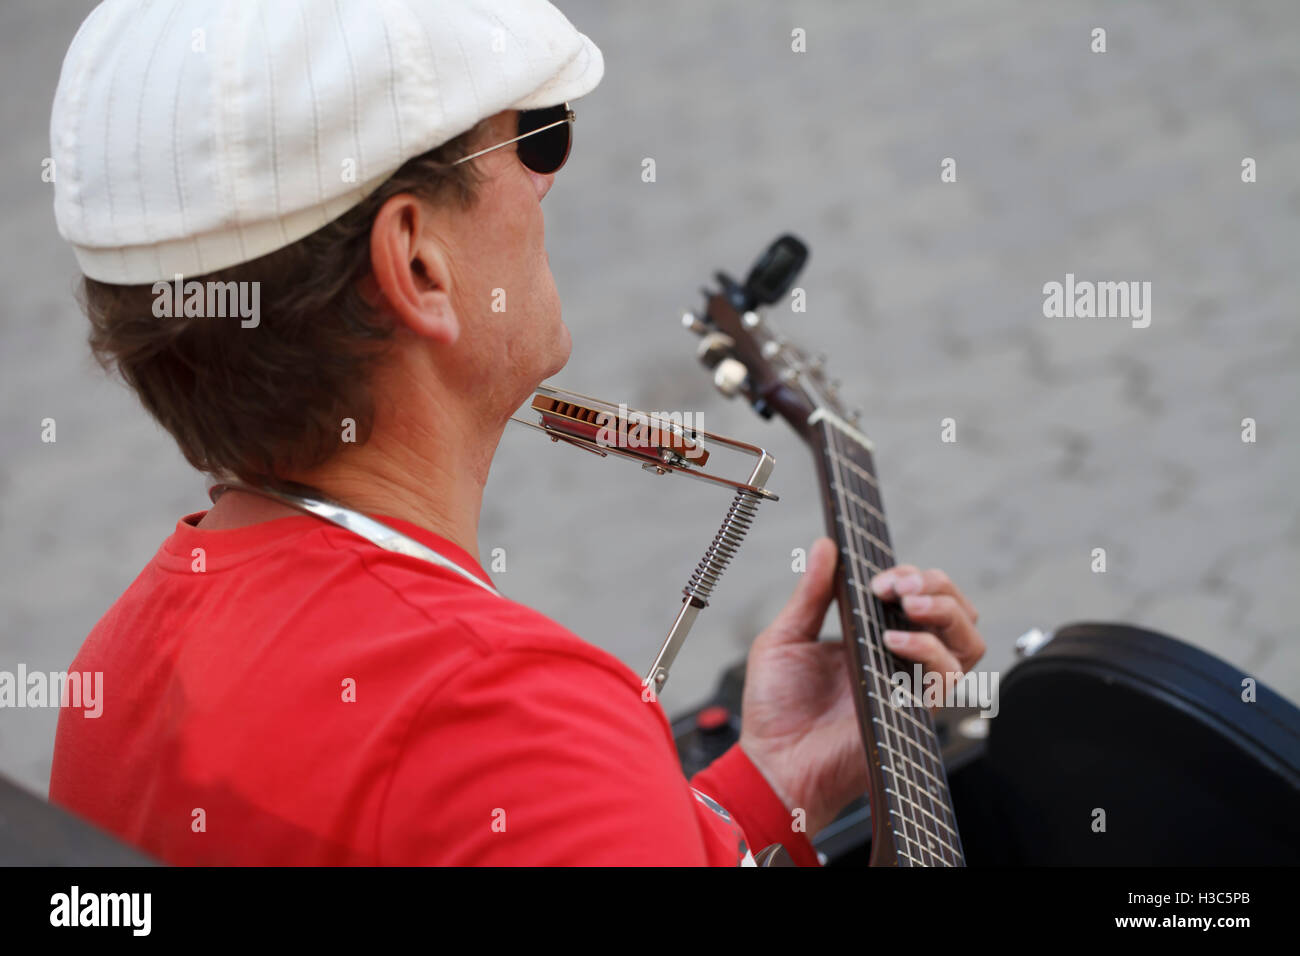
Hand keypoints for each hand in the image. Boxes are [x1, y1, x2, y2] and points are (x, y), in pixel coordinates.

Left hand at [738, 538, 984, 836]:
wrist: (771, 762)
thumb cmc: (776, 709)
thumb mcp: (786, 637)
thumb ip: (810, 593)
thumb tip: (826, 546)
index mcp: (874, 637)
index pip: (921, 595)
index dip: (911, 575)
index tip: (878, 574)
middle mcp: (901, 660)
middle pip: (957, 612)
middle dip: (935, 584)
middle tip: (896, 585)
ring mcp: (911, 686)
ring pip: (969, 641)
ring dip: (944, 611)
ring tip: (906, 603)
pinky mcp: (915, 712)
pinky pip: (948, 676)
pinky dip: (927, 650)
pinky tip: (891, 642)